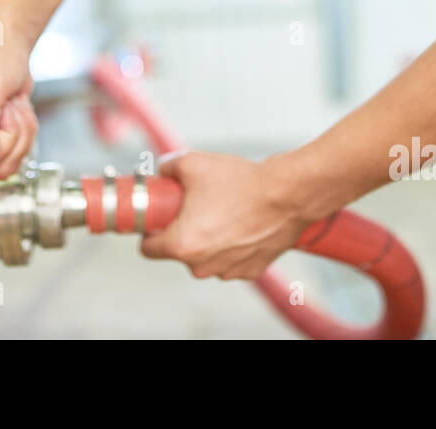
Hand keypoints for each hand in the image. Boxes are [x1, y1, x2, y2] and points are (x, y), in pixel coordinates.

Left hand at [139, 151, 313, 280]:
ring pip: (205, 257)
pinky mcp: (250, 271)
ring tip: (223, 212)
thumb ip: (167, 167)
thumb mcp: (193, 163)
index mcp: (182, 245)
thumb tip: (162, 170)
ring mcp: (227, 271)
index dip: (150, 232)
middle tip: (195, 207)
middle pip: (178, 251)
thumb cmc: (241, 182)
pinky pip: (230, 260)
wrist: (287, 194)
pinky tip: (241, 224)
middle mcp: (202, 266)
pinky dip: (232, 246)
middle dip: (182, 231)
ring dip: (208, 240)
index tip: (159, 219)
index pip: (147, 250)